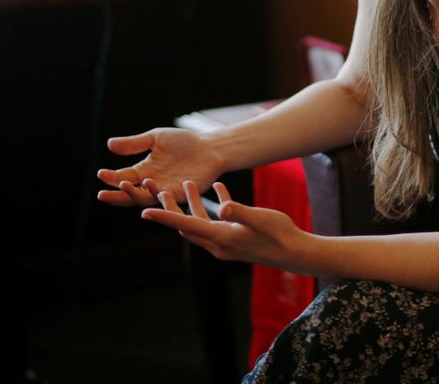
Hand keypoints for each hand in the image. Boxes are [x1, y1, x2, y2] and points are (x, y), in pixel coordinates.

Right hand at [97, 127, 224, 206]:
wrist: (210, 147)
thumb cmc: (184, 142)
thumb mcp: (156, 138)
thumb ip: (134, 143)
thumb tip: (108, 144)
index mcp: (145, 170)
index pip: (124, 177)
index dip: (111, 177)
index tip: (100, 174)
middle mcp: (153, 183)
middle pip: (130, 193)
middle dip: (115, 195)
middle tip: (101, 195)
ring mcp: (166, 190)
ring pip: (145, 198)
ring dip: (133, 194)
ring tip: (123, 186)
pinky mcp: (180, 194)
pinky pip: (165, 198)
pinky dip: (156, 194)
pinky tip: (149, 186)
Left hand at [142, 181, 306, 269]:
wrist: (295, 253)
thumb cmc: (280, 234)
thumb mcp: (260, 218)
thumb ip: (239, 211)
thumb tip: (221, 206)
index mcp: (222, 238)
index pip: (186, 226)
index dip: (165, 218)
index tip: (144, 211)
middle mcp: (219, 243)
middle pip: (187, 226)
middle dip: (171, 210)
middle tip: (157, 191)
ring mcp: (227, 243)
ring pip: (201, 223)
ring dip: (192, 206)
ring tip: (186, 185)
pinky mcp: (235, 239)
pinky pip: (217, 223)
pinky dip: (214, 207)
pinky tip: (218, 190)